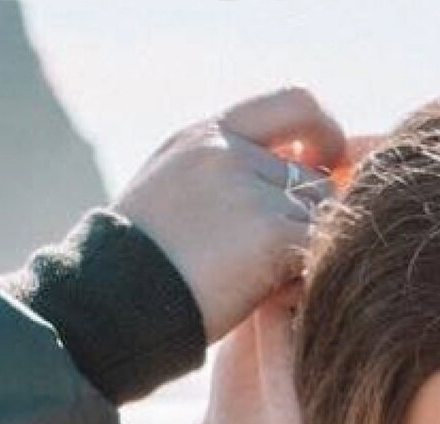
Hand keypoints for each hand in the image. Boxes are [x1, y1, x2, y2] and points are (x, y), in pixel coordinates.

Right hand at [114, 88, 346, 343]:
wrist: (111, 304)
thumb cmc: (140, 270)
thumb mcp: (172, 196)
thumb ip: (226, 176)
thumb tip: (298, 170)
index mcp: (205, 138)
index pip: (295, 103)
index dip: (325, 131)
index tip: (328, 162)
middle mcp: (229, 152)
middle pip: (317, 178)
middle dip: (311, 219)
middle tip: (284, 257)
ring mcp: (251, 189)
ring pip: (323, 217)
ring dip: (306, 251)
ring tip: (265, 284)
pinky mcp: (270, 231)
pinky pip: (321, 248)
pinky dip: (308, 276)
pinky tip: (276, 297)